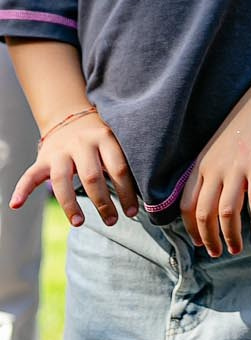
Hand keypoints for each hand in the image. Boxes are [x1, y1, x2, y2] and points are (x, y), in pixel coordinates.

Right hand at [10, 109, 137, 227]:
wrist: (71, 116)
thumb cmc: (100, 137)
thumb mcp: (114, 141)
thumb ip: (122, 163)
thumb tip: (145, 195)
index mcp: (105, 138)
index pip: (119, 168)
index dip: (127, 192)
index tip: (134, 212)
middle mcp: (82, 143)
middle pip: (92, 176)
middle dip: (103, 202)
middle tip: (113, 221)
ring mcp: (60, 151)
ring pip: (63, 180)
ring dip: (70, 204)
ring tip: (79, 223)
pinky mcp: (43, 158)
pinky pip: (30, 175)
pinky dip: (22, 190)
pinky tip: (16, 205)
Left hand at [179, 86, 250, 256]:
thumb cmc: (248, 122)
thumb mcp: (220, 144)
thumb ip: (213, 168)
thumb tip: (211, 195)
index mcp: (203, 163)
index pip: (187, 204)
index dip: (191, 228)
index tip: (199, 242)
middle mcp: (216, 167)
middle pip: (204, 213)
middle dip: (208, 239)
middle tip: (217, 253)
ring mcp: (238, 166)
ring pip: (227, 212)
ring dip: (231, 236)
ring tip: (237, 249)